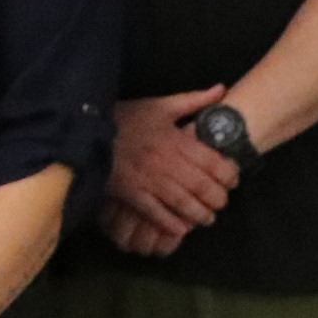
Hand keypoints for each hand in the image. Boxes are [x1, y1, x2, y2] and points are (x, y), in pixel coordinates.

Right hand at [106, 88, 238, 252]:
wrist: (85, 131)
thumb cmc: (125, 119)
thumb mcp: (159, 105)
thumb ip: (193, 100)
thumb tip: (222, 89)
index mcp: (176, 140)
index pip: (214, 163)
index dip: (230, 175)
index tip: (232, 180)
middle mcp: (167, 163)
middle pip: (203, 187)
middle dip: (218, 199)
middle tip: (220, 202)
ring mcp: (149, 180)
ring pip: (184, 204)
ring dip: (200, 215)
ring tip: (206, 218)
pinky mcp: (132, 194)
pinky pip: (157, 214)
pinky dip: (171, 224)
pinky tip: (181, 228)